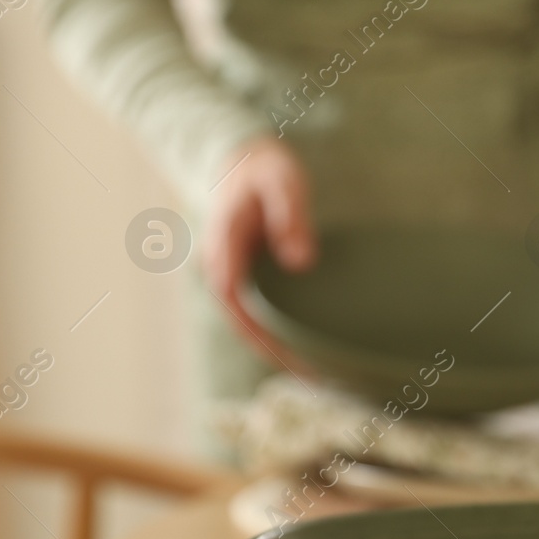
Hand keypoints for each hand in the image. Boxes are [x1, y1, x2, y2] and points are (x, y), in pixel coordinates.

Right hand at [202, 135, 315, 358]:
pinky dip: (278, 335)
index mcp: (224, 241)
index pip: (230, 290)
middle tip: (310, 375)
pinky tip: (308, 351)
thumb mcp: (282, 182)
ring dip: (276, 349)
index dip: (253, 324)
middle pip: (240, 317)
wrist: (245, 163)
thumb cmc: (267, 170)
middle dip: (270, 349)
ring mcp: (233, 274)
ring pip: (248, 321)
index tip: (282, 350)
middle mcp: (222, 264)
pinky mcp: (248, 280)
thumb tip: (301, 262)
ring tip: (315, 375)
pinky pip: (259, 313)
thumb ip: (291, 215)